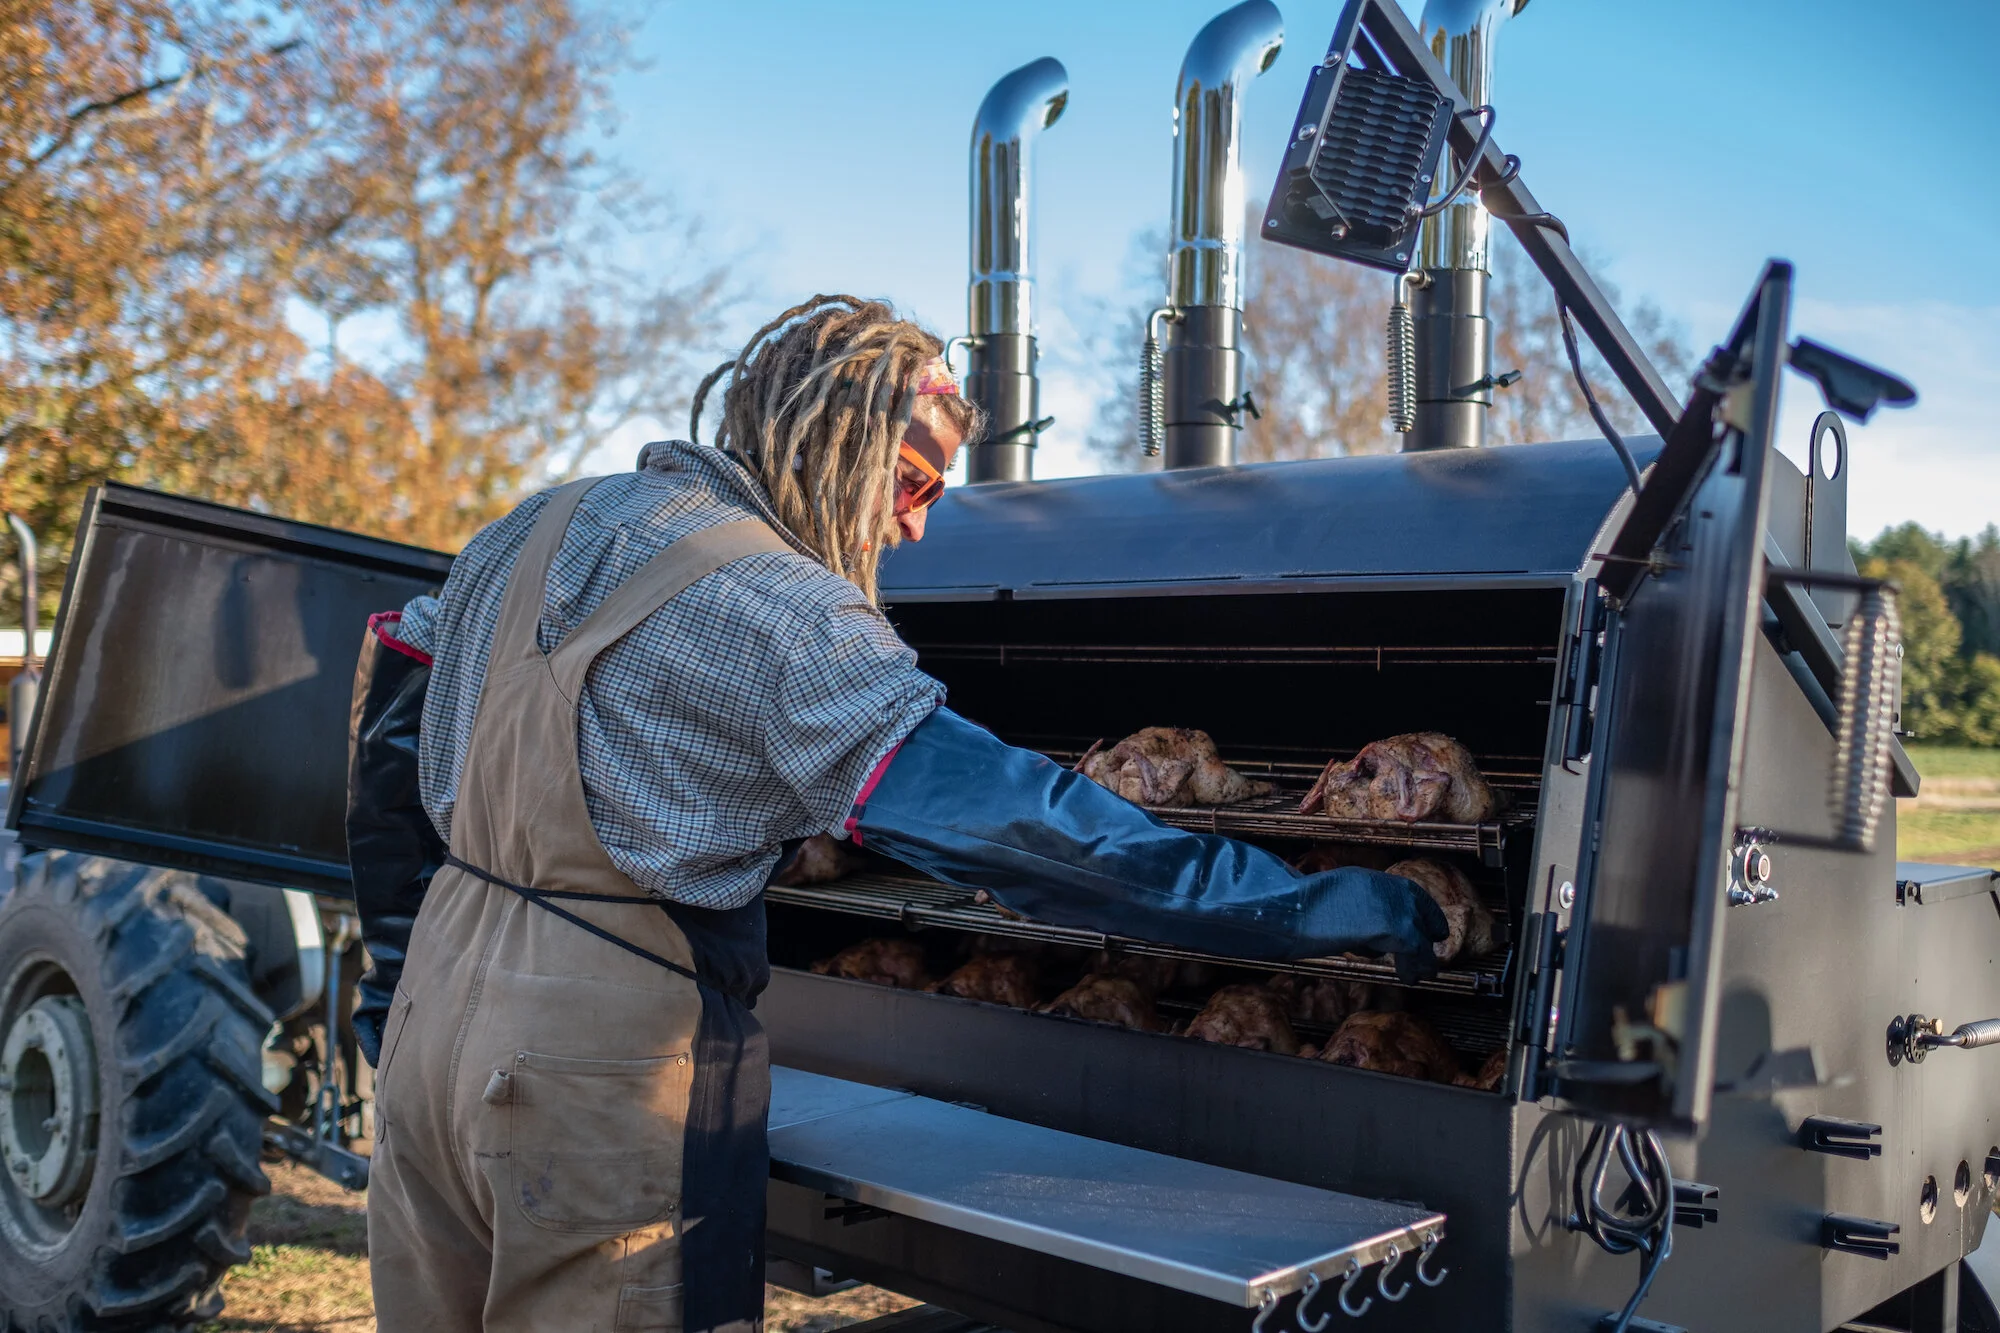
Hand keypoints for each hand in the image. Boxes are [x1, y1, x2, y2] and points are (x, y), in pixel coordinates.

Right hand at [1294, 866, 1448, 966]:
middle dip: (1429, 927)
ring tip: (1424, 972)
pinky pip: (1415, 950)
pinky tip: (1410, 977)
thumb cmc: (1298, 910)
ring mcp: (1393, 906)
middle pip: (1419, 908)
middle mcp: (1386, 888)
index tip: (1427, 924)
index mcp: (1369, 878)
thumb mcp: (1333, 899)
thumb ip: (1356, 910)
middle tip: (1434, 945)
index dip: (1421, 910)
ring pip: (1420, 932)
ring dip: (1422, 954)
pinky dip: (1414, 965)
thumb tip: (1370, 936)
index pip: (1407, 892)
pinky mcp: (1395, 928)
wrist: (1293, 911)